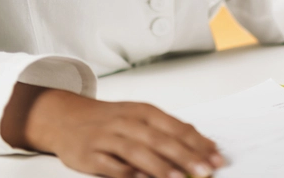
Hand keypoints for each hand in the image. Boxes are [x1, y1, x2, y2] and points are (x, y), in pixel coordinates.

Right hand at [4, 84, 224, 177]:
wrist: (66, 117)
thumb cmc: (111, 120)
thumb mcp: (140, 117)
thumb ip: (169, 130)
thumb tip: (204, 144)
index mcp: (144, 111)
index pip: (176, 127)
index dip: (199, 143)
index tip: (217, 158)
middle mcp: (127, 121)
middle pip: (160, 139)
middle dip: (185, 156)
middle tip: (205, 170)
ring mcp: (106, 137)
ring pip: (136, 151)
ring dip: (159, 166)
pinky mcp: (88, 154)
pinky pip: (110, 165)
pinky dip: (126, 173)